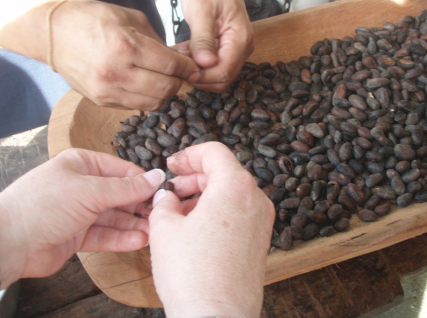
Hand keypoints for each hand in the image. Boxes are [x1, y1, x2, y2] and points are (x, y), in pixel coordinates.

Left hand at [0, 149, 165, 288]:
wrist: (8, 242)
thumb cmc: (43, 204)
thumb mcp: (90, 190)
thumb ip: (127, 187)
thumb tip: (157, 177)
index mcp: (82, 164)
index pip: (122, 170)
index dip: (143, 182)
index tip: (163, 192)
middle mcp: (82, 186)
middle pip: (120, 195)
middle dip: (139, 206)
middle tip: (160, 216)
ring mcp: (79, 211)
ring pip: (114, 217)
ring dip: (133, 225)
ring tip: (153, 232)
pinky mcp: (77, 234)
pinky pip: (104, 235)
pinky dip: (120, 238)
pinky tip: (137, 241)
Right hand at [51, 0, 200, 109]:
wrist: (52, 33)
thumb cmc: (92, 19)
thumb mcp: (130, 19)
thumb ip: (158, 41)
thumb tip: (183, 57)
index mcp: (125, 47)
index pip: (170, 66)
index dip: (188, 68)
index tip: (194, 67)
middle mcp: (116, 73)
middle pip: (165, 88)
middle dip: (179, 82)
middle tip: (181, 74)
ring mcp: (107, 91)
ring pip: (153, 103)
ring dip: (164, 93)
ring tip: (163, 80)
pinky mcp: (101, 101)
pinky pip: (135, 106)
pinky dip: (147, 98)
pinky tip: (145, 85)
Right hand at [148, 142, 274, 317]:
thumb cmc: (192, 274)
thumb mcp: (164, 229)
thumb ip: (164, 202)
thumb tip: (167, 197)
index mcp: (235, 186)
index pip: (214, 152)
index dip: (188, 155)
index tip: (172, 165)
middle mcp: (256, 199)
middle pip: (224, 172)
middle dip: (193, 178)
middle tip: (171, 190)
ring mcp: (262, 222)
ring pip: (231, 194)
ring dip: (204, 196)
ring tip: (177, 212)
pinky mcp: (260, 241)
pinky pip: (238, 214)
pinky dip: (217, 212)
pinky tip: (194, 228)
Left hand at [180, 0, 254, 92]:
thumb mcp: (201, 10)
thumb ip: (203, 39)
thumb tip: (205, 64)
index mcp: (240, 39)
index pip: (223, 72)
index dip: (202, 77)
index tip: (182, 71)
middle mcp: (244, 48)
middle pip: (223, 79)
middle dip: (200, 77)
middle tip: (180, 62)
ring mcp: (238, 50)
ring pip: (220, 76)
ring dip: (200, 72)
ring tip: (184, 54)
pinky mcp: (230, 49)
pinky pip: (217, 67)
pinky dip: (202, 66)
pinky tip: (190, 52)